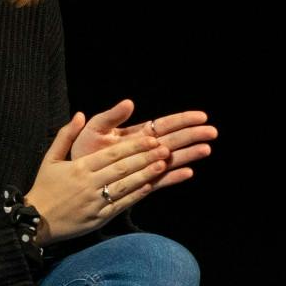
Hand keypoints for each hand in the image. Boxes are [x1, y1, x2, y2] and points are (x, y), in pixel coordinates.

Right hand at [26, 114, 169, 243]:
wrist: (35, 220)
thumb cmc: (44, 187)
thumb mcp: (50, 158)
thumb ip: (66, 135)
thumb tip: (80, 114)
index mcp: (79, 167)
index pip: (111, 154)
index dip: (133, 147)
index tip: (150, 139)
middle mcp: (88, 183)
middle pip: (122, 168)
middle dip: (145, 157)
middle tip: (164, 148)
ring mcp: (95, 201)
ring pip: (125, 185)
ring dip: (146, 174)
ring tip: (163, 164)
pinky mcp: (99, 217)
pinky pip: (121, 204)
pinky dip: (137, 195)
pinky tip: (151, 186)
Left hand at [70, 99, 216, 188]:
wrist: (73, 178)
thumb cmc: (82, 151)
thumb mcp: (93, 129)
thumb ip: (111, 117)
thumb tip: (129, 102)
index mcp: (136, 134)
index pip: (164, 125)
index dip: (182, 120)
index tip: (201, 116)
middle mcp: (144, 150)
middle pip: (173, 140)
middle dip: (193, 135)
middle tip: (213, 132)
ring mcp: (144, 166)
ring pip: (171, 159)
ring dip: (189, 154)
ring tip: (207, 150)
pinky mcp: (140, 183)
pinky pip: (159, 180)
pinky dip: (173, 176)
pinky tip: (188, 173)